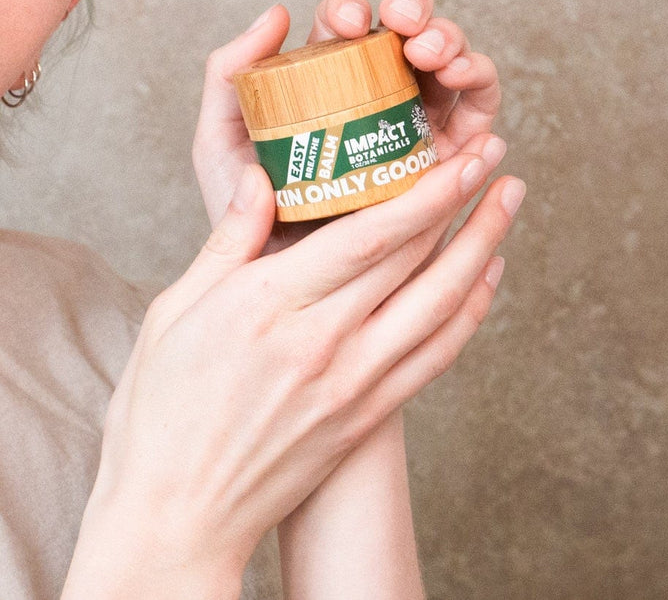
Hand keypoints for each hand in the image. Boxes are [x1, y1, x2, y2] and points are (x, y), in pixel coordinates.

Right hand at [76, 138, 521, 584]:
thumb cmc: (159, 411)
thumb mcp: (172, 312)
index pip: (366, 237)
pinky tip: (485, 278)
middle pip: (413, 261)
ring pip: (439, 305)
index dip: (422, 193)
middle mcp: (321, 343)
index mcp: (266, 305)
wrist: (177, 514)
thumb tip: (260, 179)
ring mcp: (351, 384)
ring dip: (483, 247)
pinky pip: (434, 356)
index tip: (457, 154)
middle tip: (492, 152)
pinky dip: (469, 312)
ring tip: (508, 200)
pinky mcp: (364, 417)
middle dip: (463, 201)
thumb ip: (227, 242)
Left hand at [192, 0, 502, 253]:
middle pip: (405, 31)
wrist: (275, 284)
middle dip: (413, 11)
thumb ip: (229, 76)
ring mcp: (417, 122)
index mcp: (323, 78)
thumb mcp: (222, 140)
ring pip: (448, 61)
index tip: (345, 21)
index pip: (343, 25)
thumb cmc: (244, 213)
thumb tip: (278, 12)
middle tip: (405, 28)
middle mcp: (376, 93)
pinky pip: (477, 114)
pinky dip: (480, 88)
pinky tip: (465, 82)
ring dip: (451, 42)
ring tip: (438, 56)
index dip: (350, 10)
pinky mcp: (450, 158)